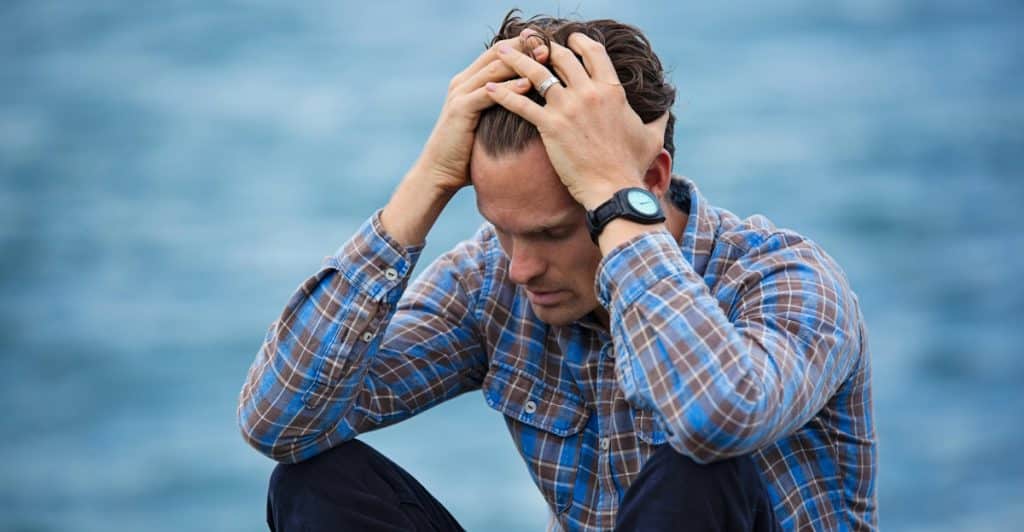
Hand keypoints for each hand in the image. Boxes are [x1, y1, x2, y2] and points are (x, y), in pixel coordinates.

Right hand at [411, 31, 545, 193]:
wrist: (439, 172)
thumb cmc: (468, 153)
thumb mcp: (488, 123)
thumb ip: (504, 108)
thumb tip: (535, 106)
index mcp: (470, 81)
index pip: (500, 52)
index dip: (525, 45)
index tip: (550, 44)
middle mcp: (463, 81)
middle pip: (498, 53)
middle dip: (525, 47)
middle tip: (551, 45)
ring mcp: (460, 94)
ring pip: (494, 68)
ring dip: (521, 62)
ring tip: (545, 58)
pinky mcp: (460, 109)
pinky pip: (488, 93)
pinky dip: (509, 87)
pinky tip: (529, 85)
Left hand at [485, 33, 668, 209]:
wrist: (614, 189)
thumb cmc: (632, 166)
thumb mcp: (652, 137)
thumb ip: (658, 118)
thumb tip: (667, 108)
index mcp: (612, 90)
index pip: (593, 52)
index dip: (578, 42)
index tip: (567, 40)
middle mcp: (589, 92)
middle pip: (561, 57)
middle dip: (543, 46)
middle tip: (529, 42)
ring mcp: (568, 108)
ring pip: (536, 73)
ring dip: (516, 59)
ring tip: (500, 52)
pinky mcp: (550, 126)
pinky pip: (520, 104)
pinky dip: (502, 94)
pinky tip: (488, 89)